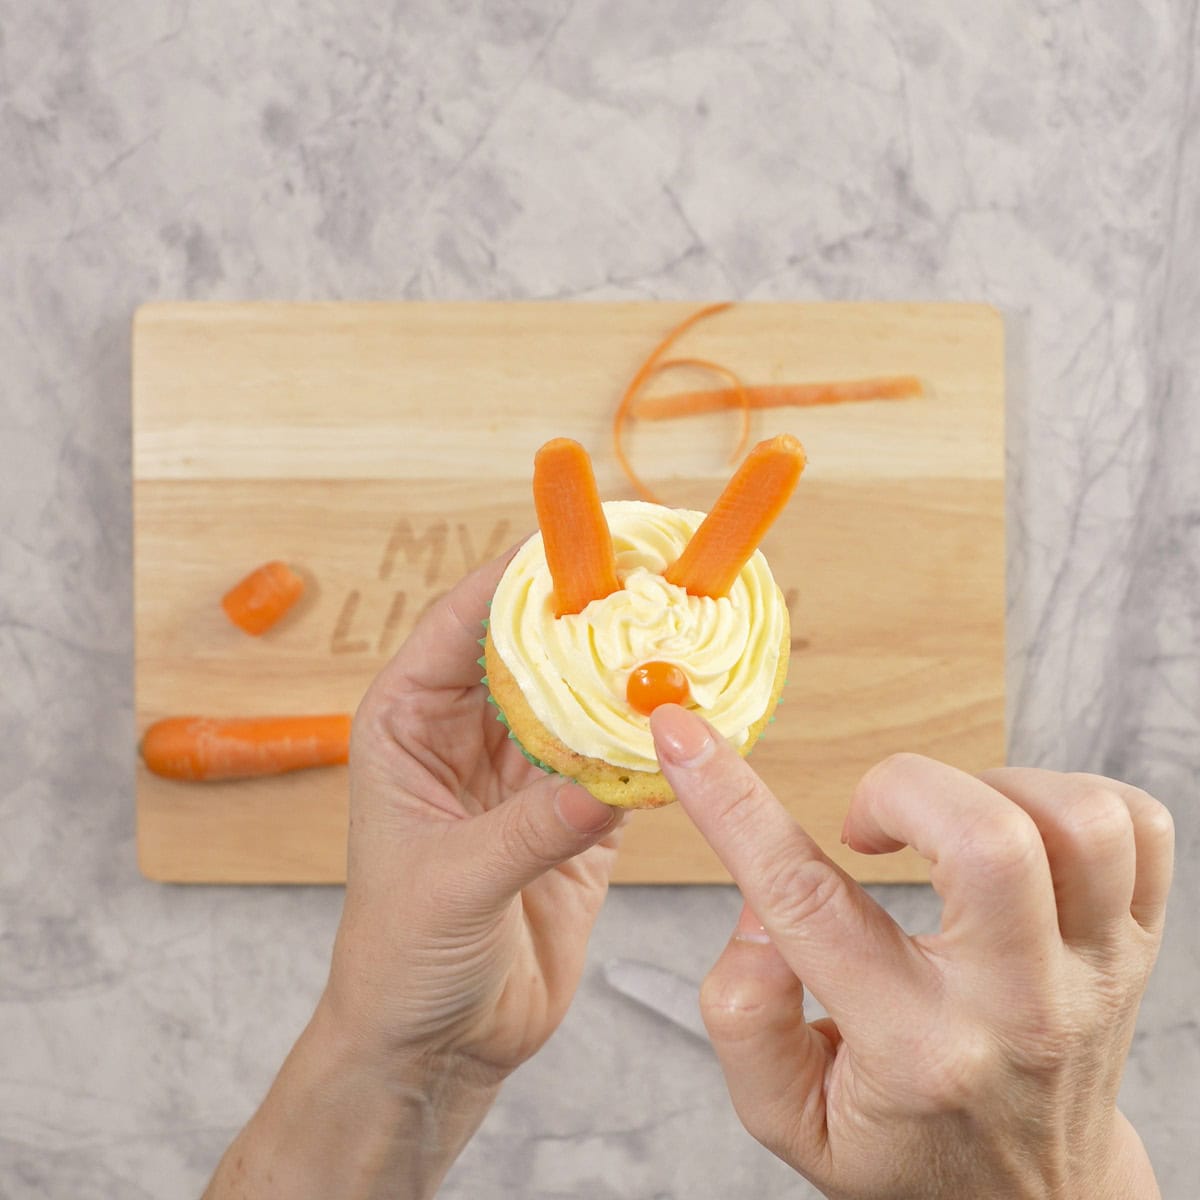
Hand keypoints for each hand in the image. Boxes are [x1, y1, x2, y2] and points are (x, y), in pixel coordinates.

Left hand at [205, 551, 623, 1199]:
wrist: (435, 1044)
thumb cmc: (400, 960)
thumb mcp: (452, 886)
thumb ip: (529, 831)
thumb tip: (606, 782)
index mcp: (409, 723)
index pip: (461, 623)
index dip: (517, 577)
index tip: (578, 544)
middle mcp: (467, 735)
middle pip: (532, 649)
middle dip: (588, 616)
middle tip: (652, 580)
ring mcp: (524, 773)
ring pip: (581, 699)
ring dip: (627, 677)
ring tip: (684, 638)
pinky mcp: (573, 816)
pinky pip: (617, 762)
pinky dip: (652, 746)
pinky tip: (691, 724)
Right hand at [651, 706, 1171, 1199]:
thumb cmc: (904, 1147)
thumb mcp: (788, 1118)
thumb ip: (743, 1016)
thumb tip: (761, 910)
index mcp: (913, 1048)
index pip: (807, 900)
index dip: (731, 803)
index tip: (683, 738)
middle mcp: (1015, 1006)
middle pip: (986, 839)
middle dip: (897, 789)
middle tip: (865, 827)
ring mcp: (1094, 972)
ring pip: (1075, 820)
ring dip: (989, 788)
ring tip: (945, 828)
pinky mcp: (1138, 945)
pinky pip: (1137, 825)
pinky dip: (1067, 797)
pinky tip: (1015, 830)